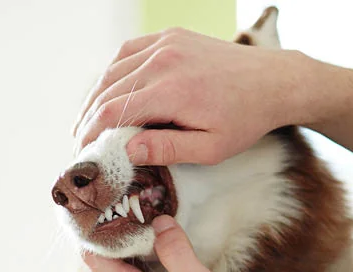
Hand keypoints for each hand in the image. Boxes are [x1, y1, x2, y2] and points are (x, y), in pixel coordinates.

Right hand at [73, 29, 308, 164]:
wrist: (272, 82)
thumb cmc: (244, 120)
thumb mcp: (210, 148)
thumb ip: (167, 149)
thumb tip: (127, 150)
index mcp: (173, 91)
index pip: (114, 112)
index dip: (92, 134)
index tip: (83, 153)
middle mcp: (164, 60)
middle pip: (108, 90)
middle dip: (88, 119)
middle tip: (80, 142)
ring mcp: (166, 43)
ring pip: (113, 69)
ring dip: (95, 96)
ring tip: (86, 121)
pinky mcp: (171, 37)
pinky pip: (129, 52)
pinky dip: (112, 73)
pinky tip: (107, 91)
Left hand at [83, 215, 251, 271]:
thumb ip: (176, 250)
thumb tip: (159, 220)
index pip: (92, 253)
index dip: (96, 227)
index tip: (114, 201)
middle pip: (101, 257)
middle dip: (113, 229)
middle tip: (133, 201)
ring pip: (116, 265)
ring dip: (127, 242)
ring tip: (144, 215)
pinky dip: (137, 255)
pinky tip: (156, 241)